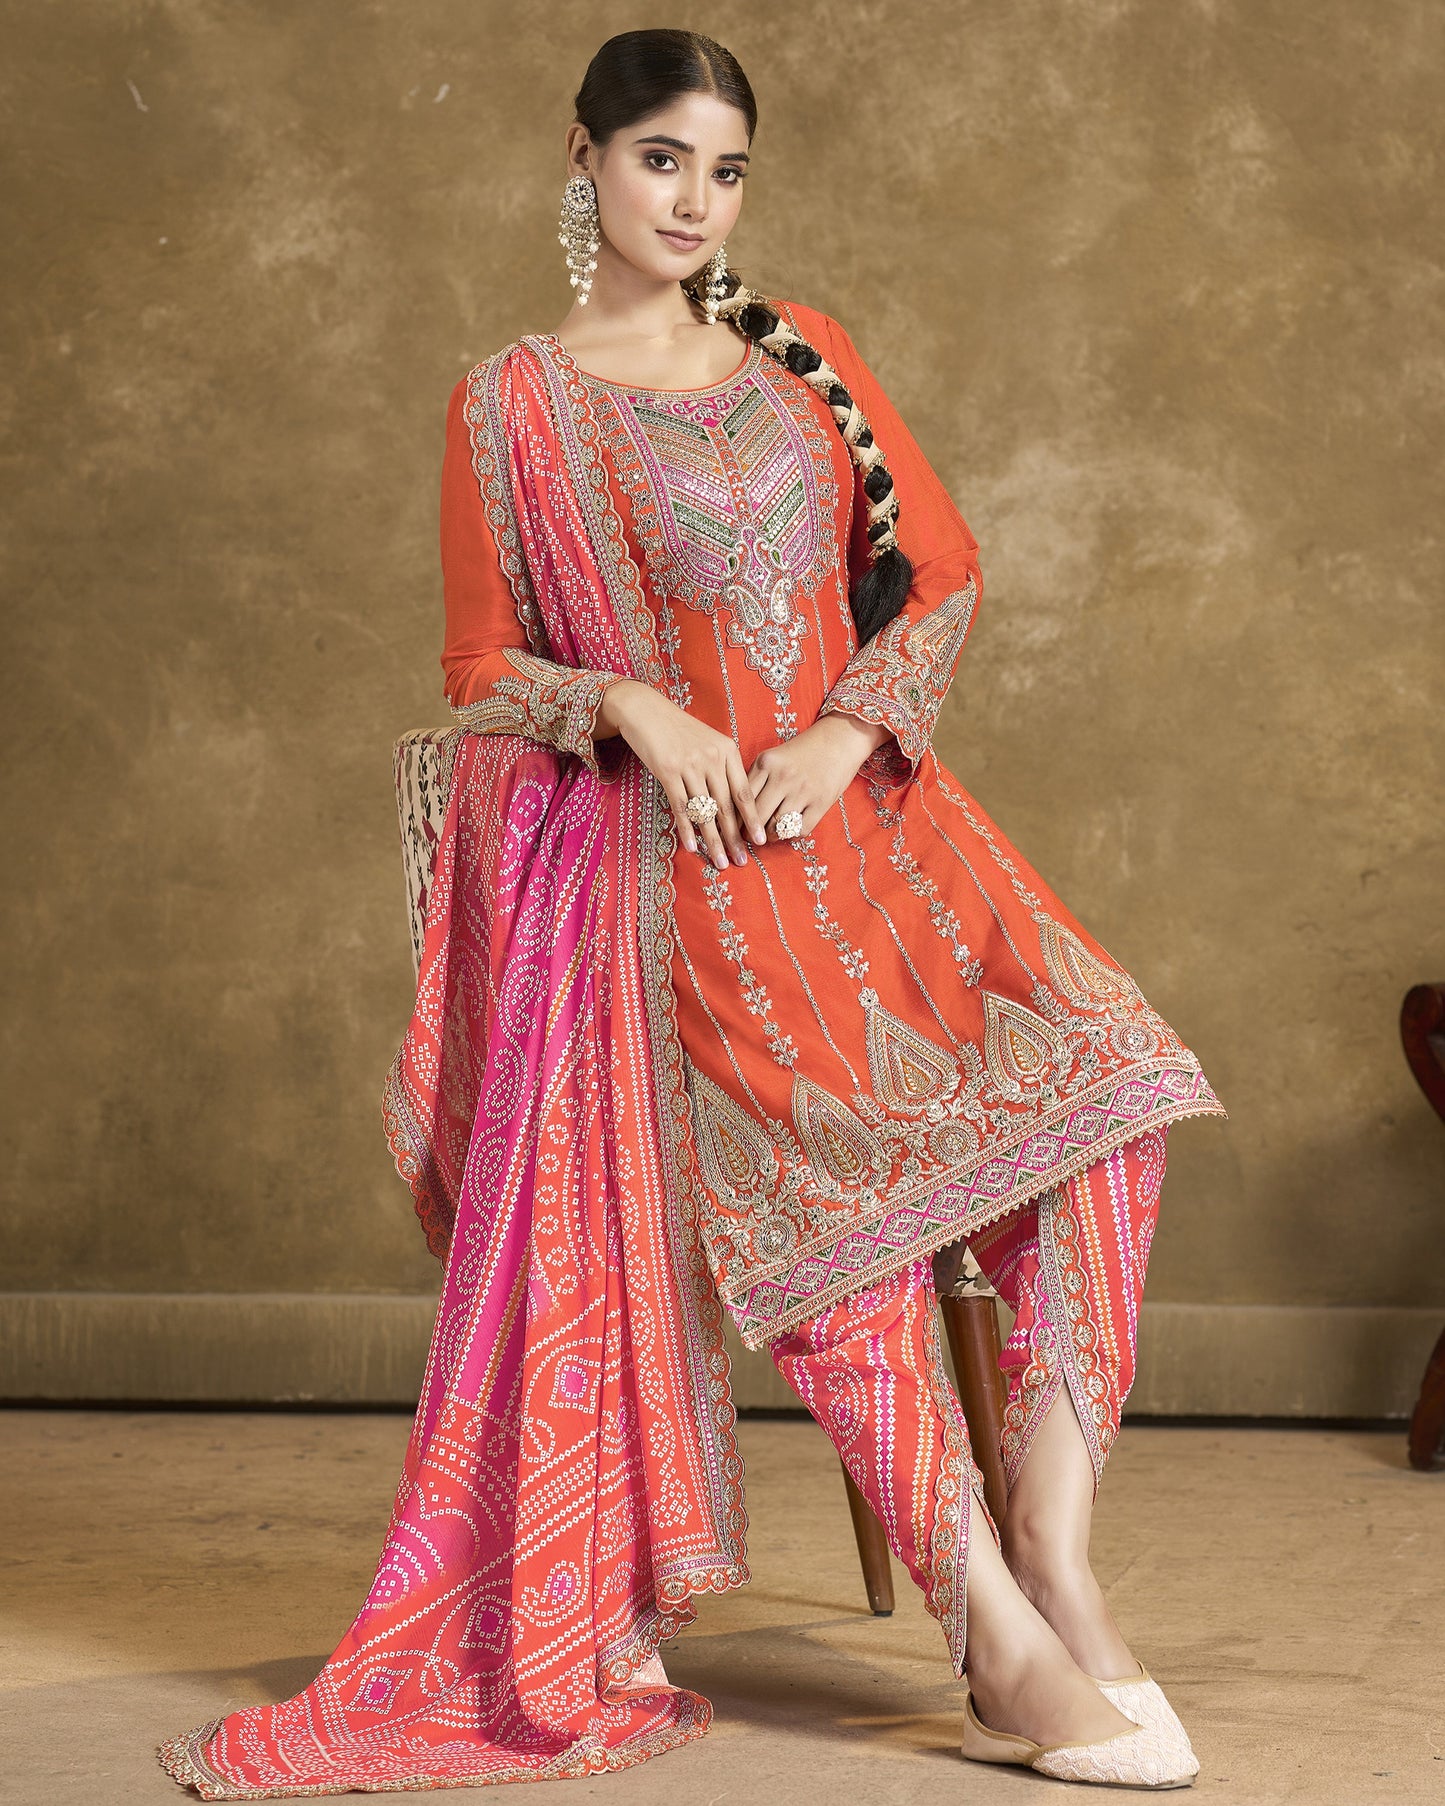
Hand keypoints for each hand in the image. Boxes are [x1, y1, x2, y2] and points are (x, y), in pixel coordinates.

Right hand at [597, 680, 768, 868]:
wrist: (646, 710)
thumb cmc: (679, 731)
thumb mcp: (708, 742)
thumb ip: (722, 767)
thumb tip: (733, 803)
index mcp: (727, 750)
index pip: (743, 792)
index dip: (752, 819)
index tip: (761, 841)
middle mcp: (712, 758)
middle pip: (726, 806)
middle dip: (735, 837)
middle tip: (742, 860)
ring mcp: (690, 764)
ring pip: (705, 811)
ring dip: (713, 840)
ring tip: (720, 861)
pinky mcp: (668, 770)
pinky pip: (681, 806)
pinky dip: (687, 829)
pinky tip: (692, 848)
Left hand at [746, 713, 891, 839]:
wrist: (840, 739)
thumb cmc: (803, 750)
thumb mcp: (774, 756)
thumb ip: (756, 778)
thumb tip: (737, 810)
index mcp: (766, 763)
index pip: (742, 798)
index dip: (734, 818)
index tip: (732, 827)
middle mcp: (782, 776)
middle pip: (757, 816)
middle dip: (749, 833)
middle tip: (747, 838)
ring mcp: (803, 790)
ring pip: (776, 827)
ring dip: (769, 837)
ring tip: (766, 837)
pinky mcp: (822, 802)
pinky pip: (800, 830)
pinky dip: (791, 836)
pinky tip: (788, 831)